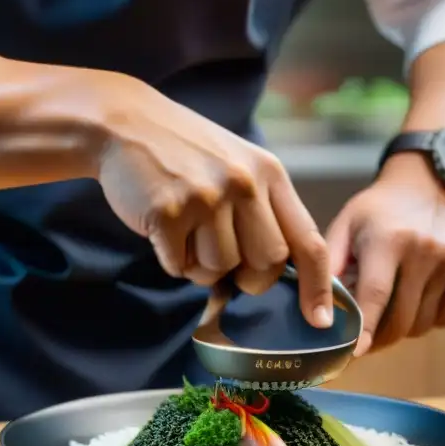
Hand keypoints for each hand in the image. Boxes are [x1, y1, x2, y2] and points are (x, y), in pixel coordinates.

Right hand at [95, 72, 332, 328]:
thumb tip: (278, 271)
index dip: (317, 285)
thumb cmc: (187, 153)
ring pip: (219, 270)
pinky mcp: (168, 212)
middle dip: (247, 276)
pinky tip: (164, 227)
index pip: (307, 241)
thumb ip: (265, 209)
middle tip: (222, 254)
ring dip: (201, 265)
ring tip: (186, 230)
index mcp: (269, 173)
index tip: (319, 319)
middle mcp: (244, 184)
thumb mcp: (240, 165)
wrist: (125, 126)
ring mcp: (206, 198)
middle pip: (266, 265)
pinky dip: (171, 258)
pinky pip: (179, 267)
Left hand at [325, 153, 444, 354]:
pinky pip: (443, 318)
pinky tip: (412, 296)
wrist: (425, 187)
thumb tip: (317, 310)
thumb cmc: (375, 213)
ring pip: (421, 324)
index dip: (365, 328)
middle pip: (401, 318)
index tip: (355, 353)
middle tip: (361, 339)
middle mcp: (425, 251)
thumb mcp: (345, 226)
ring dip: (400, 327)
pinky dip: (424, 318)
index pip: (376, 294)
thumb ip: (329, 265)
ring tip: (386, 307)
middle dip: (378, 338)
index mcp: (389, 239)